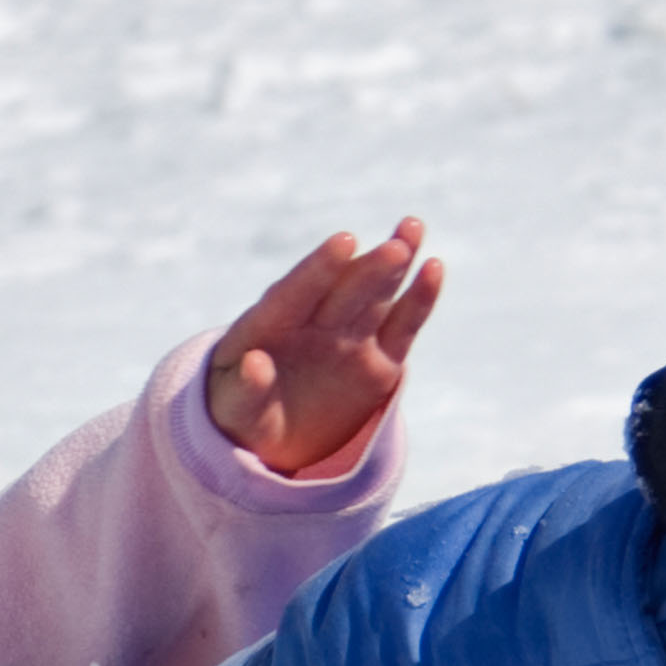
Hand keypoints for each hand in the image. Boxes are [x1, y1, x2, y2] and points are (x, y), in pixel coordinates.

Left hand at [206, 217, 445, 478]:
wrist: (270, 437)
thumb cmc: (239, 417)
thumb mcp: (232, 411)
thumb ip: (243, 390)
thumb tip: (254, 364)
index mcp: (268, 326)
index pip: (294, 294)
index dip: (318, 270)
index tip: (343, 242)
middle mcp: (312, 323)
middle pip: (341, 290)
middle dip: (367, 269)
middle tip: (396, 247)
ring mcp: (348, 338)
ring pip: (374, 294)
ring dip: (394, 263)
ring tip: (413, 228)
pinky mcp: (379, 362)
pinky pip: (401, 327)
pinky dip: (417, 300)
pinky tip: (432, 269)